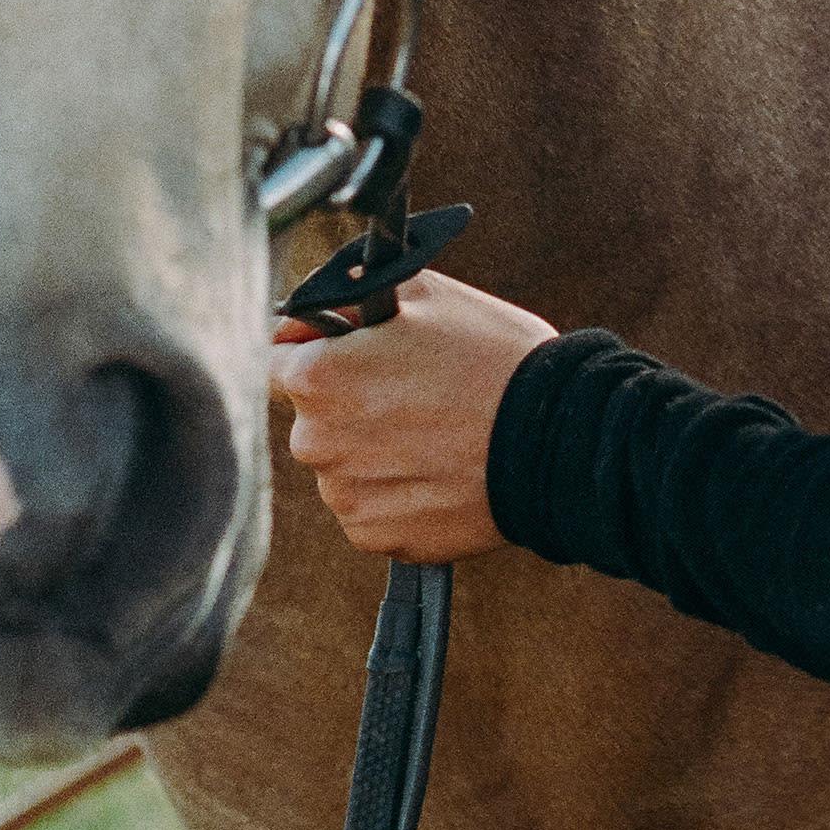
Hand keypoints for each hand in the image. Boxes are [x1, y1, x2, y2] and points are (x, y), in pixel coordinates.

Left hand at [269, 268, 556, 563]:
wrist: (556, 441)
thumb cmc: (495, 358)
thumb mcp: (425, 292)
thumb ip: (351, 291)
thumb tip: (314, 302)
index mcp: (318, 377)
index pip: (272, 359)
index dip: (311, 349)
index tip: (350, 353)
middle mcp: (316, 442)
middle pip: (312, 417)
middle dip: (350, 403)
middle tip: (414, 391)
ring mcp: (345, 496)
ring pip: (343, 465)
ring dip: (374, 450)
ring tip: (436, 433)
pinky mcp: (377, 537)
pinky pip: (370, 508)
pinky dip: (397, 493)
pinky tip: (439, 470)